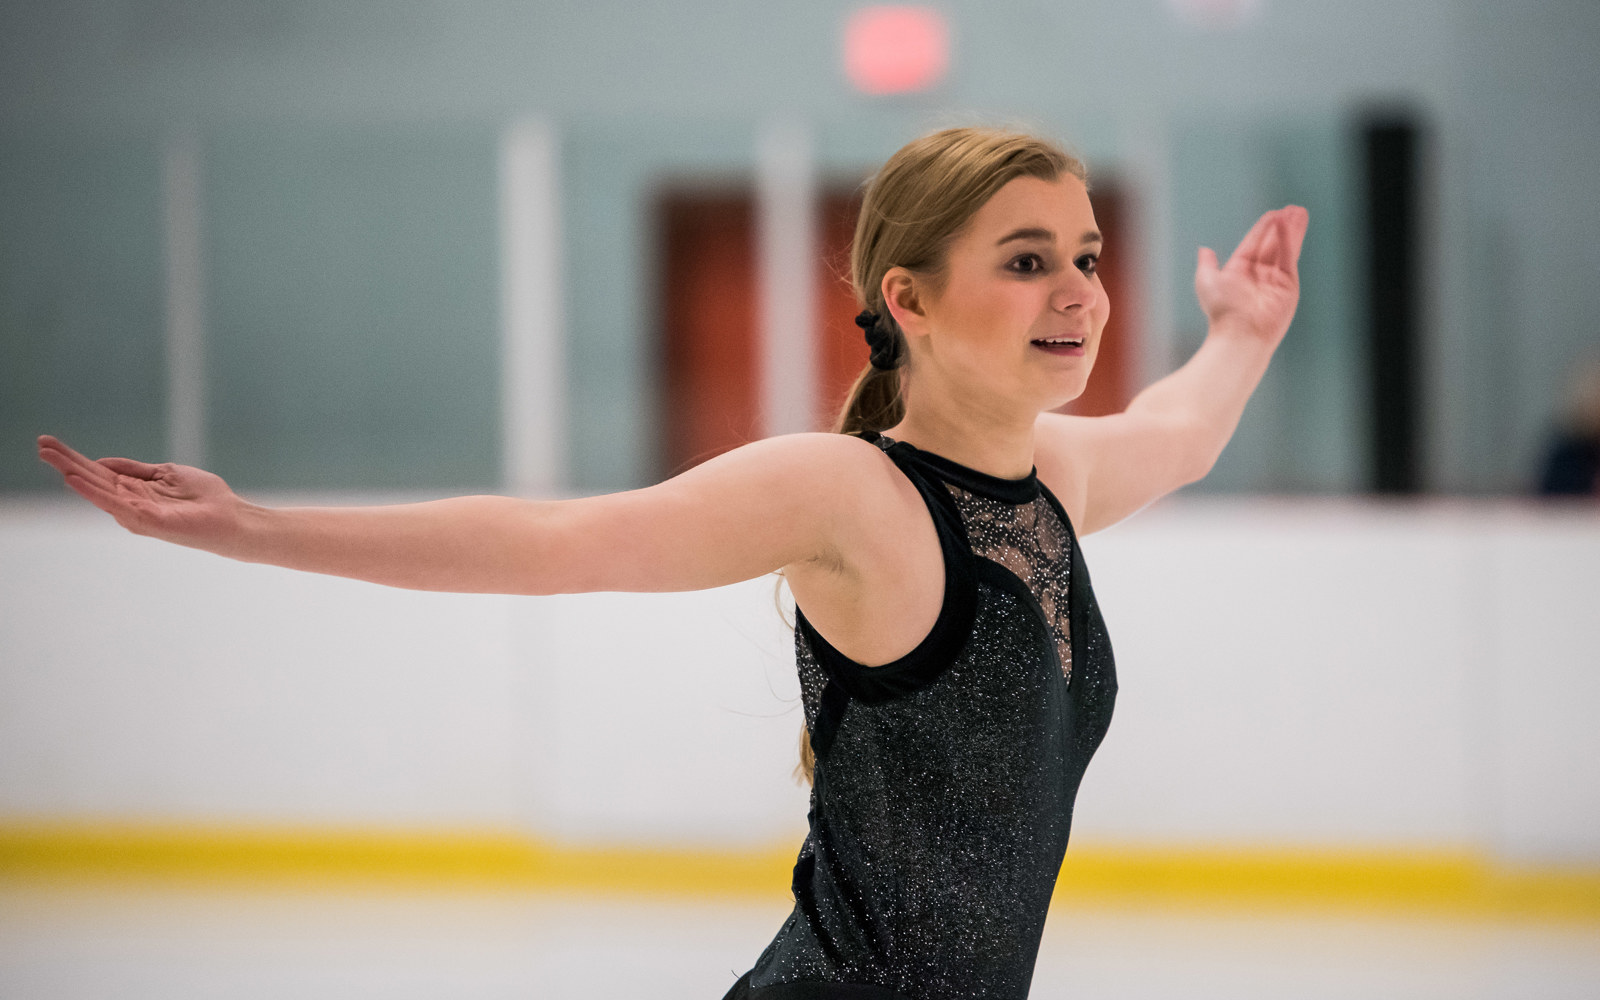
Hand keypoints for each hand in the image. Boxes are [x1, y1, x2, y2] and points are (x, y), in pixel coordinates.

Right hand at [37, 435, 247, 552]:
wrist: (231, 518)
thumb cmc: (204, 498)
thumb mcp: (166, 473)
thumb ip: (135, 470)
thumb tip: (101, 462)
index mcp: (134, 490)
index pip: (97, 471)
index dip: (73, 457)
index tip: (48, 442)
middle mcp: (129, 503)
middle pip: (91, 479)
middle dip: (65, 462)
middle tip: (40, 445)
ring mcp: (135, 513)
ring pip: (97, 489)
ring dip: (72, 472)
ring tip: (50, 456)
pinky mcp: (147, 520)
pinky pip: (115, 504)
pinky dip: (94, 491)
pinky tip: (75, 478)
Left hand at [1194, 205, 1308, 344]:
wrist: (1240, 332)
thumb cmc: (1221, 310)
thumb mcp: (1206, 281)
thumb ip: (1207, 264)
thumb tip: (1204, 249)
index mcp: (1240, 272)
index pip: (1253, 244)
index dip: (1263, 228)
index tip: (1273, 213)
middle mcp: (1259, 275)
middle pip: (1272, 244)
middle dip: (1281, 226)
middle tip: (1291, 209)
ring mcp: (1275, 280)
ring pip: (1284, 249)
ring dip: (1291, 230)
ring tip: (1299, 211)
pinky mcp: (1289, 285)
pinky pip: (1288, 257)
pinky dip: (1290, 239)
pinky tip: (1291, 223)